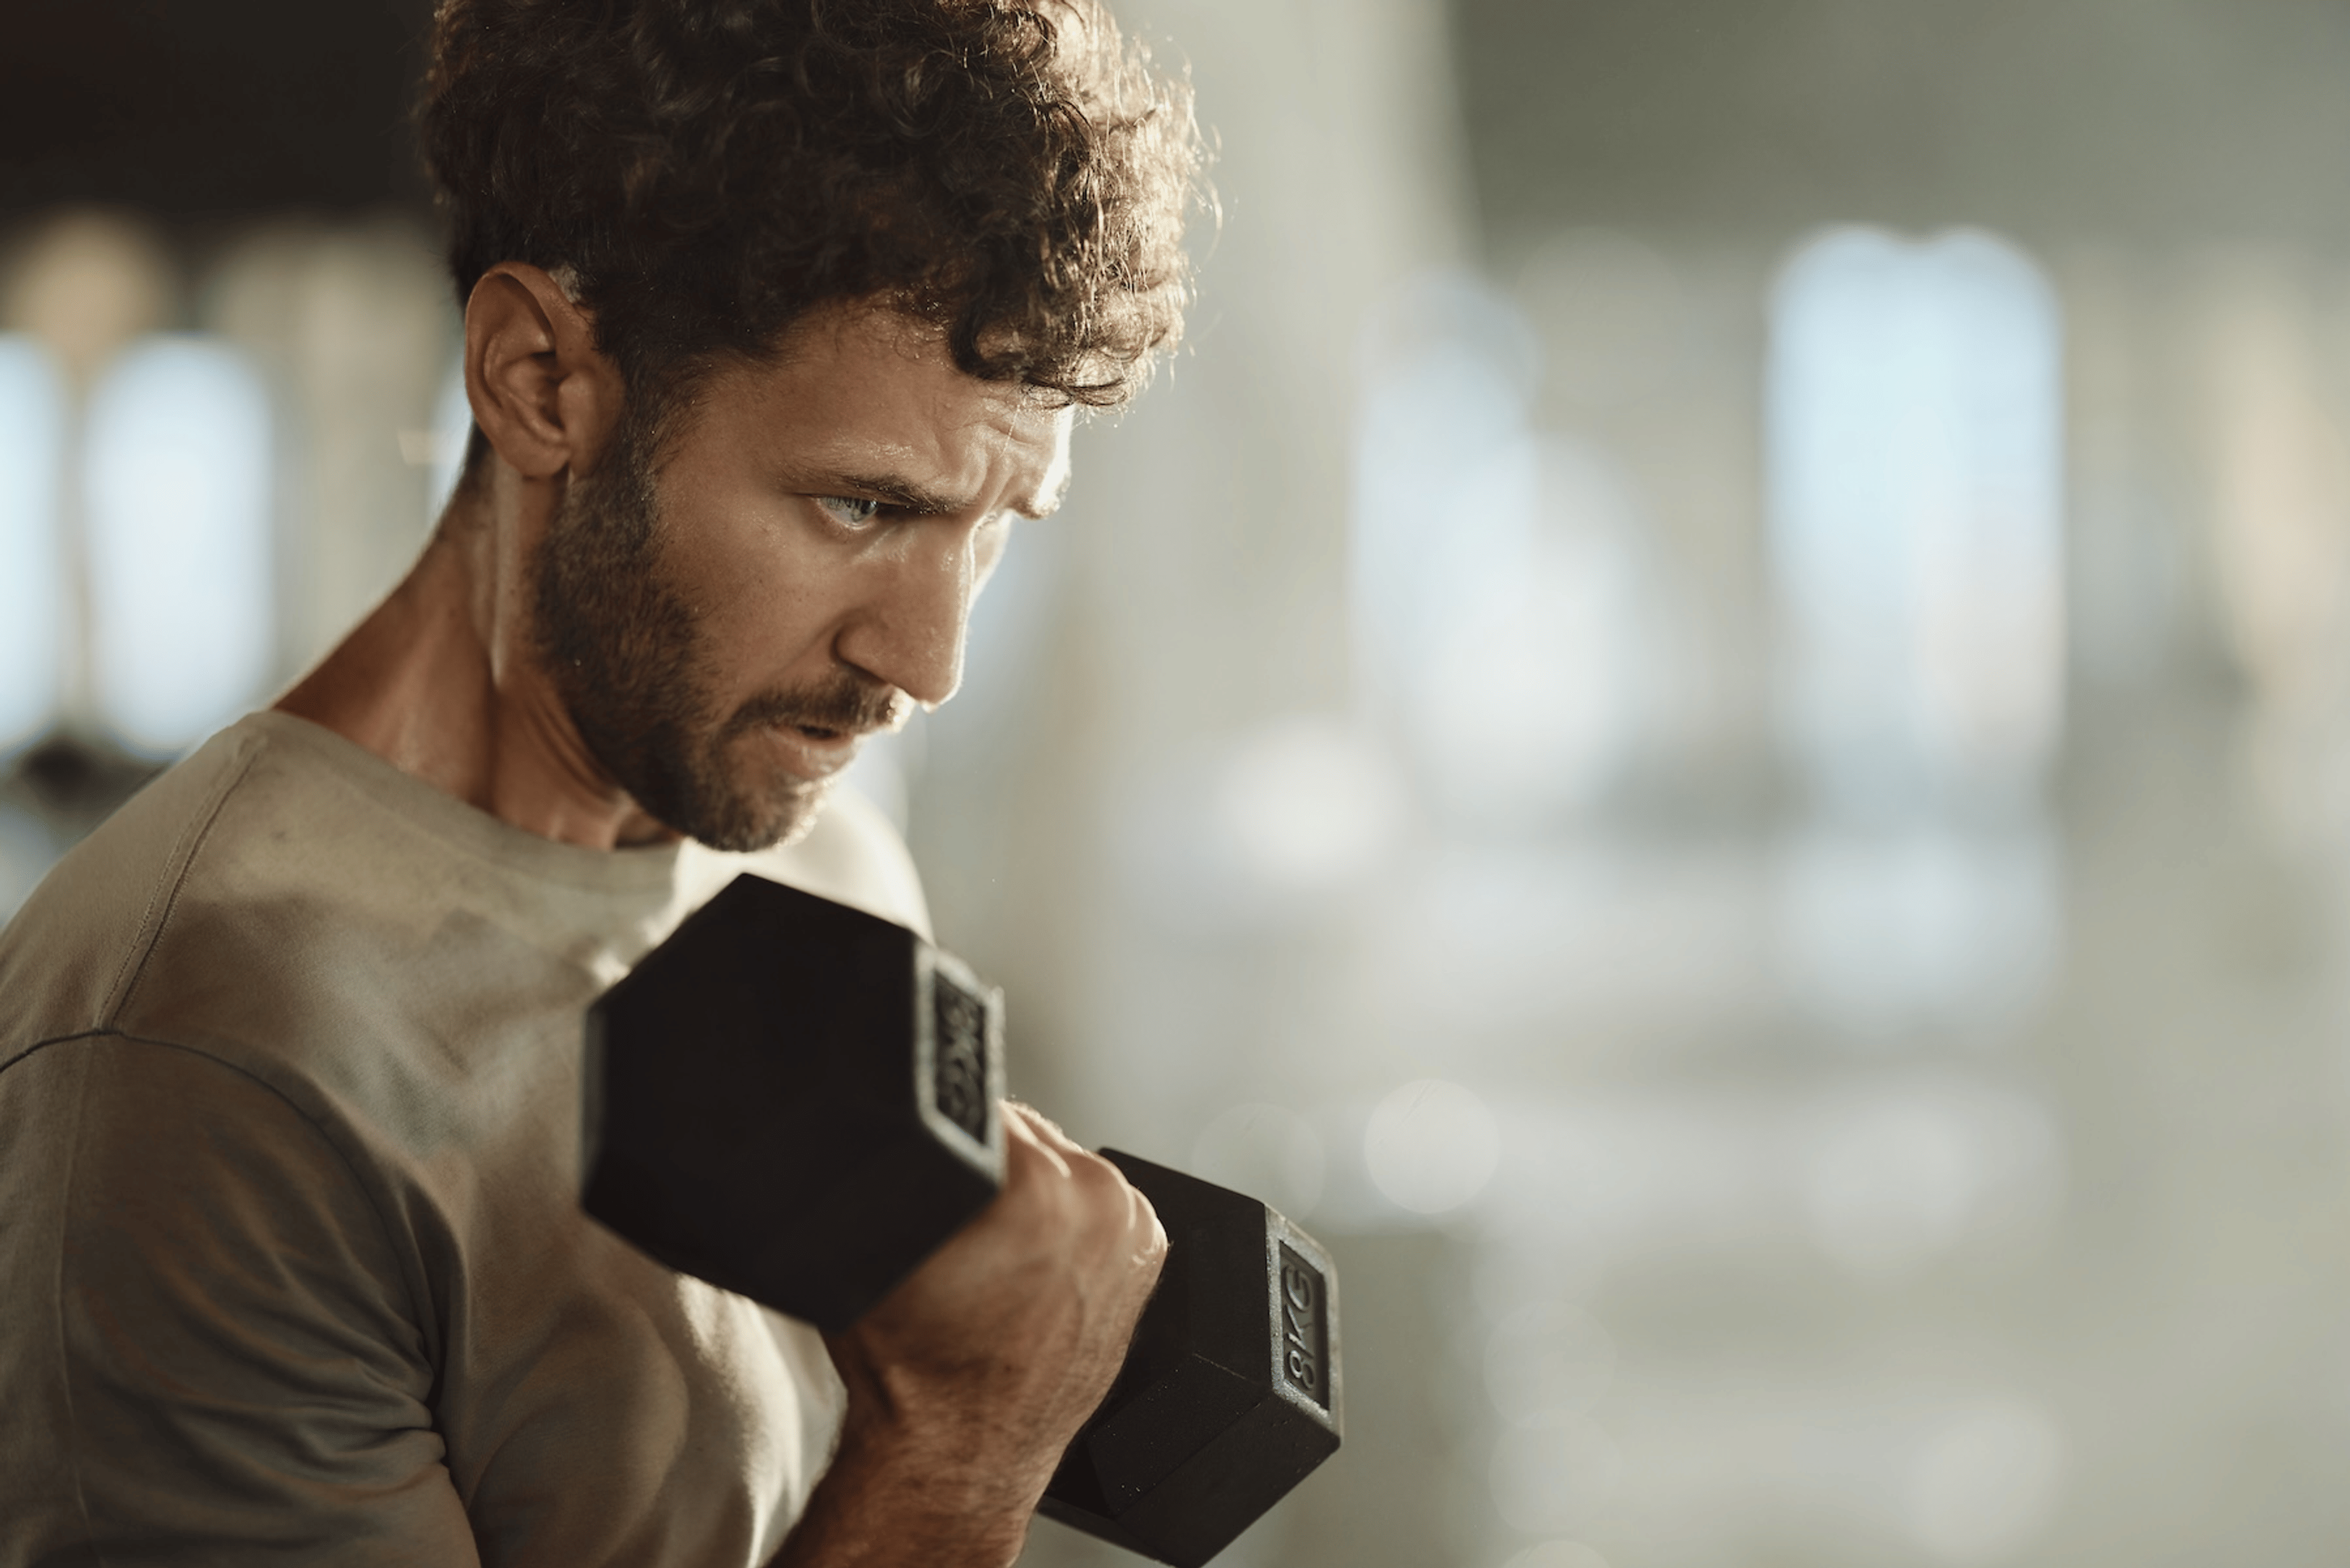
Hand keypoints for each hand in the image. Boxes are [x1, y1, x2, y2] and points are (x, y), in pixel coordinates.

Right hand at [779, 1103, 1166, 1566]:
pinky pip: (1094, 1202)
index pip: (978, 1104)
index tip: (925, 1160)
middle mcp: (1100, 1202)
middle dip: (986, 1159)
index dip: (939, 1126)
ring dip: (1029, 1187)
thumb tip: (888, 1113)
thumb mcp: (869, 1245)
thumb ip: (891, 1163)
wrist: (957, 1452)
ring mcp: (1132, 1228)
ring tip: (990, 1247)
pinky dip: (1066, 1218)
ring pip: (1063, 1163)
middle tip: (951, 1217)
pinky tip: (1029, 1261)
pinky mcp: (1147, 1251)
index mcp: (1037, 1187)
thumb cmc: (911, 1366)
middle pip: (1025, 1131)